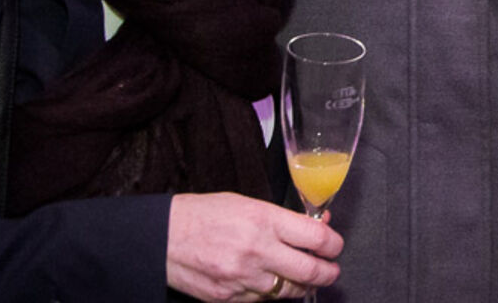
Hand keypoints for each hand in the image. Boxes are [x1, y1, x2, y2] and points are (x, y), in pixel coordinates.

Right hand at [166, 192, 342, 301]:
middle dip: (328, 272)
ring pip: (289, 291)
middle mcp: (257, 250)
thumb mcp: (247, 204)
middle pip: (310, 270)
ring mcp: (243, 278)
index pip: (317, 237)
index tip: (335, 246)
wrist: (163, 238)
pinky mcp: (229, 298)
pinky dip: (271, 293)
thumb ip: (282, 218)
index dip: (334, 244)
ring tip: (304, 277)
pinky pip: (262, 300)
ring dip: (301, 285)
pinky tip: (270, 282)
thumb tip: (316, 225)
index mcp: (264, 220)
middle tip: (331, 270)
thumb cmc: (204, 214)